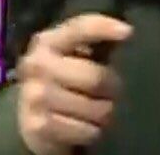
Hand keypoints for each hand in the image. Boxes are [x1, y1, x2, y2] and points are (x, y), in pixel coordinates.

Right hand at [16, 14, 131, 154]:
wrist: (32, 120)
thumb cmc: (62, 81)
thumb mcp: (73, 58)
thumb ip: (95, 43)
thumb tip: (124, 30)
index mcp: (46, 42)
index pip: (77, 29)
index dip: (103, 28)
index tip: (127, 31)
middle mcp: (36, 65)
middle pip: (95, 77)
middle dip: (111, 89)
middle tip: (108, 94)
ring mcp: (34, 95)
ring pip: (95, 109)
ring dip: (103, 114)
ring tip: (95, 111)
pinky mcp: (38, 125)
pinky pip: (87, 131)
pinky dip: (92, 132)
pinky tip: (82, 126)